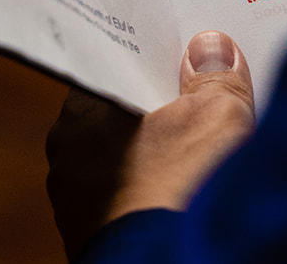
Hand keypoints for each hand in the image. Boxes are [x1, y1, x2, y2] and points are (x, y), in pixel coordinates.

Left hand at [46, 31, 255, 257]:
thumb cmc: (180, 191)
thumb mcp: (217, 115)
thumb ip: (217, 75)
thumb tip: (213, 48)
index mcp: (80, 113)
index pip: (118, 70)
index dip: (156, 58)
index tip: (188, 51)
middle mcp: (68, 157)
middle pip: (125, 114)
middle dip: (165, 107)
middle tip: (208, 95)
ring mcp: (80, 204)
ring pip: (130, 161)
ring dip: (164, 154)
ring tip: (207, 149)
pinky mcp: (101, 238)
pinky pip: (134, 199)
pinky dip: (159, 192)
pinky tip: (190, 191)